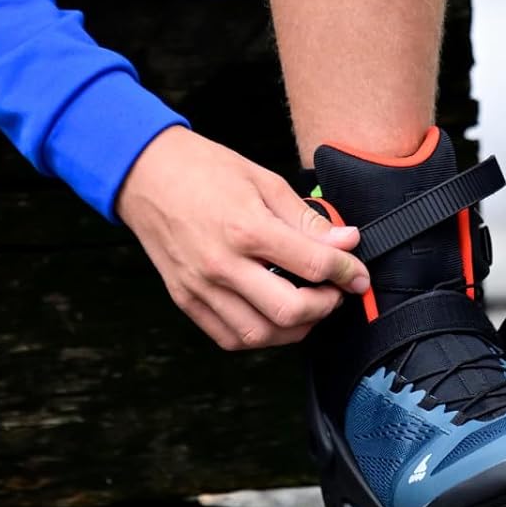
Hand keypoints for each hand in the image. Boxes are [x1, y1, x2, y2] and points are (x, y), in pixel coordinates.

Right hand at [116, 126, 368, 349]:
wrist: (147, 174)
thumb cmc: (206, 170)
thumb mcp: (265, 181)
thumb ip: (306, 217)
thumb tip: (345, 241)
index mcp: (247, 228)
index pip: (313, 264)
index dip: (347, 272)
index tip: (358, 274)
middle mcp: (223, 265)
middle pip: (290, 311)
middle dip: (325, 306)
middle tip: (336, 292)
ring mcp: (201, 287)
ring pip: (259, 334)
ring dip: (295, 329)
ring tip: (308, 307)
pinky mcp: (185, 299)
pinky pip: (227, 336)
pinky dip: (258, 335)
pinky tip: (273, 317)